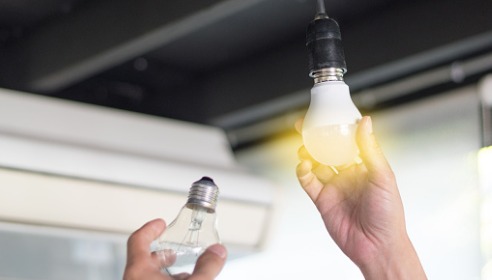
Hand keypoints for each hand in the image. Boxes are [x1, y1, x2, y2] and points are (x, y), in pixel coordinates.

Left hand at [123, 219, 226, 279]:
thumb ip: (207, 267)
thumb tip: (218, 252)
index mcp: (138, 272)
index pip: (137, 241)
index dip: (149, 229)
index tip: (159, 223)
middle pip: (143, 260)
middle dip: (161, 253)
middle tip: (173, 250)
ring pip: (148, 276)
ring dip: (165, 272)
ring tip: (184, 273)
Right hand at [296, 116, 425, 279]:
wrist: (378, 247)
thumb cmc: (389, 215)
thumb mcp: (383, 176)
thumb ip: (370, 149)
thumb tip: (365, 122)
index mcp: (364, 166)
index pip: (347, 141)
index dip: (335, 128)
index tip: (326, 115)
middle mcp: (348, 175)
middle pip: (327, 151)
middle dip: (315, 138)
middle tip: (304, 126)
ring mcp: (334, 187)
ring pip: (315, 164)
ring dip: (307, 154)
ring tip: (303, 147)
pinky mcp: (322, 201)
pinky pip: (308, 182)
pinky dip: (303, 173)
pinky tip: (303, 166)